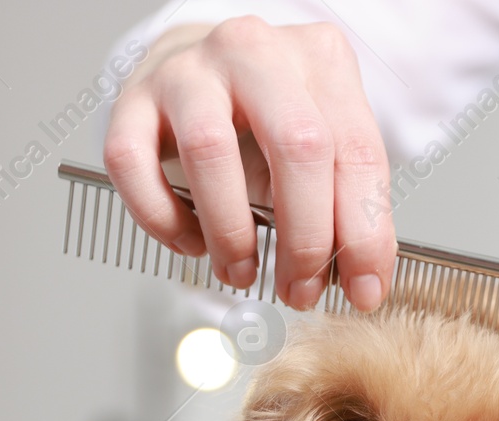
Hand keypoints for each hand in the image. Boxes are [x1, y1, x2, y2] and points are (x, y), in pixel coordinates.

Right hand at [104, 17, 394, 310]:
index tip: (362, 288)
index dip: (364, 233)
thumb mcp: (322, 148)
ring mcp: (189, 70)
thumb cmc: (263, 118)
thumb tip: (363, 281)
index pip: (357, 151)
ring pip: (210, 151)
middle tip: (299, 288)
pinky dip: (163, 218)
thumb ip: (346, 206)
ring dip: (231, 232)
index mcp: (320, 59)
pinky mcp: (133, 98)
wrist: (197, 69)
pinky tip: (191, 242)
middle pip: (297, 145)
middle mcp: (256, 54)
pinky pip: (134, 163)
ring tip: (241, 269)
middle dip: (305, 237)